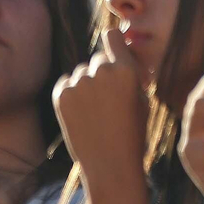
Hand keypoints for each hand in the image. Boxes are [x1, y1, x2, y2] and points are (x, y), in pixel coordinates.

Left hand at [52, 28, 148, 179]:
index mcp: (126, 70)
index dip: (112, 43)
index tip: (111, 49)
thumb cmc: (132, 134)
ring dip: (86, 86)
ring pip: (81, 74)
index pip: (113, 37)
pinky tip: (81, 115)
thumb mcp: (142, 100)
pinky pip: (66, 84)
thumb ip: (130, 74)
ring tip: (95, 113)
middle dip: (102, 73)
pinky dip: (71, 95)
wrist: (110, 166)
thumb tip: (120, 51)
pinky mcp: (61, 94)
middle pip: (97, 60)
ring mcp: (79, 82)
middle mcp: (102, 70)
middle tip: (107, 100)